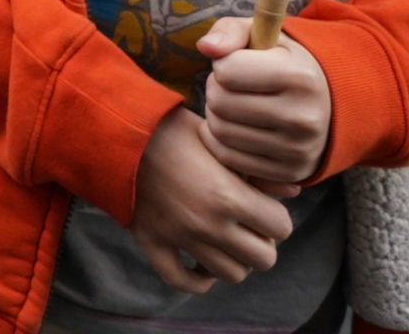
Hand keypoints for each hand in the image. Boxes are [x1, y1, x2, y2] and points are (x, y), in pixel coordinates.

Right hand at [128, 108, 292, 294]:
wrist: (115, 130)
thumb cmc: (170, 128)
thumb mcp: (218, 139)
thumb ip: (258, 169)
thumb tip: (293, 190)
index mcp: (228, 195)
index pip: (281, 227)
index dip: (276, 216)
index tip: (264, 205)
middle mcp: (208, 224)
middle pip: (264, 259)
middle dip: (262, 242)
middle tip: (249, 224)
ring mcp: (180, 238)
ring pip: (231, 274)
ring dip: (235, 260)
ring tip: (227, 239)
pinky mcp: (154, 242)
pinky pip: (182, 280)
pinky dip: (198, 278)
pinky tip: (202, 263)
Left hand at [195, 18, 332, 189]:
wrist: (327, 105)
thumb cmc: (283, 64)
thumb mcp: (263, 36)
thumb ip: (230, 31)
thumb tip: (206, 48)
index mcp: (300, 77)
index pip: (228, 71)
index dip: (223, 64)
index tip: (235, 64)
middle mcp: (303, 117)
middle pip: (220, 102)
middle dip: (216, 89)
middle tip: (230, 86)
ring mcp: (298, 150)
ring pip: (220, 131)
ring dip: (216, 114)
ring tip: (233, 104)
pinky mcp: (289, 172)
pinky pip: (228, 157)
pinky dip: (220, 140)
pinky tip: (234, 125)